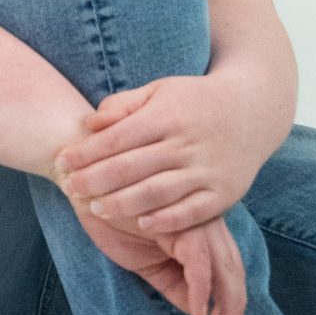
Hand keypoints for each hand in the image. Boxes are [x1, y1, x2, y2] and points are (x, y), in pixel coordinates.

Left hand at [55, 74, 273, 234]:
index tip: (62, 162)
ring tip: (96, 209)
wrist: (254, 110)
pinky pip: (192, 211)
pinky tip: (142, 224)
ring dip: (124, 203)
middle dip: (95, 180)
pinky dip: (167, 220)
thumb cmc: (194, 101)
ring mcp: (207, 169)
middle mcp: (187, 143)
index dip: (86, 152)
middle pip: (133, 167)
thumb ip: (124, 105)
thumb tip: (91, 124)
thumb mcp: (160, 90)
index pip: (118, 137)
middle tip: (69, 189)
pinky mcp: (224, 192)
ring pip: (159, 192)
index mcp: (167, 115)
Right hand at [70, 201, 245, 314]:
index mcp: (198, 223)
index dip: (231, 302)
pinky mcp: (176, 216)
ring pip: (223, 265)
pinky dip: (201, 285)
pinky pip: (198, 257)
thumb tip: (196, 308)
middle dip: (234, 309)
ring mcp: (192, 215)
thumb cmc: (108, 211)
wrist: (79, 177)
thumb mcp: (142, 255)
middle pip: (232, 268)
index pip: (225, 266)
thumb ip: (170, 278)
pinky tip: (199, 309)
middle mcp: (203, 217)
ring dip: (226, 305)